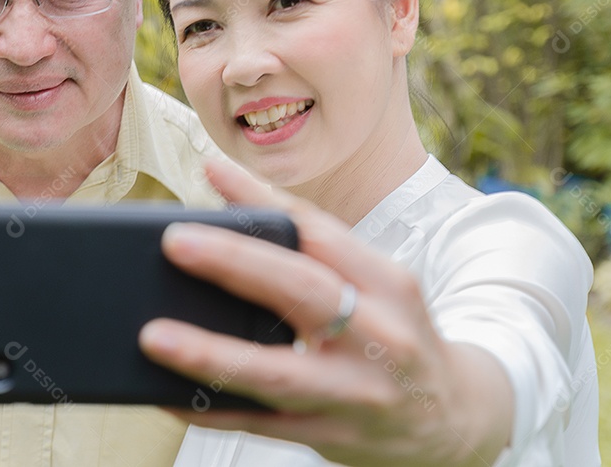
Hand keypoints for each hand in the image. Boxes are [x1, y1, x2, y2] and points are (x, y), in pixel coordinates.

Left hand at [138, 160, 512, 466]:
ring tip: (153, 336)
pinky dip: (213, 410)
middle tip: (173, 242)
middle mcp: (379, 336)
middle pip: (301, 291)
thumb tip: (225, 192)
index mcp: (388, 284)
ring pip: (277, 373)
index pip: (321, 231)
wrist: (457, 420)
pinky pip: (262, 426)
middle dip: (235, 264)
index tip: (211, 172)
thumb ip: (312, 249)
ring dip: (211, 354)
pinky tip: (169, 397)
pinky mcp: (332, 437)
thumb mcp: (375, 285)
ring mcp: (357, 393)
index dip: (264, 200)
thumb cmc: (396, 333)